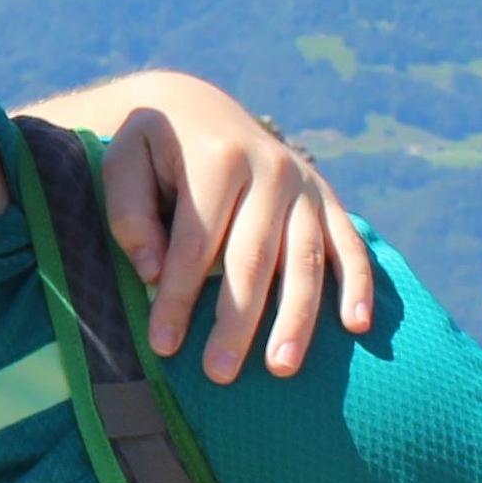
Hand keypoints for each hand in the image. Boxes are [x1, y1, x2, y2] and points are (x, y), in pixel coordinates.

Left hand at [101, 88, 374, 384]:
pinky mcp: (328, 200)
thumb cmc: (154, 150)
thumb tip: (152, 272)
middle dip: (237, 320)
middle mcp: (270, 169)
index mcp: (218, 157)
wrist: (199, 109)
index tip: (163, 345)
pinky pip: (349, 245)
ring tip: (281, 368)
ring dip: (296, 318)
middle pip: (254, 258)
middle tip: (219, 373)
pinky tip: (356, 326)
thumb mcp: (124, 161)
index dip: (179, 296)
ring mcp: (306, 185)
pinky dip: (357, 285)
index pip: (197, 241)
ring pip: (304, 260)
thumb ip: (129, 213)